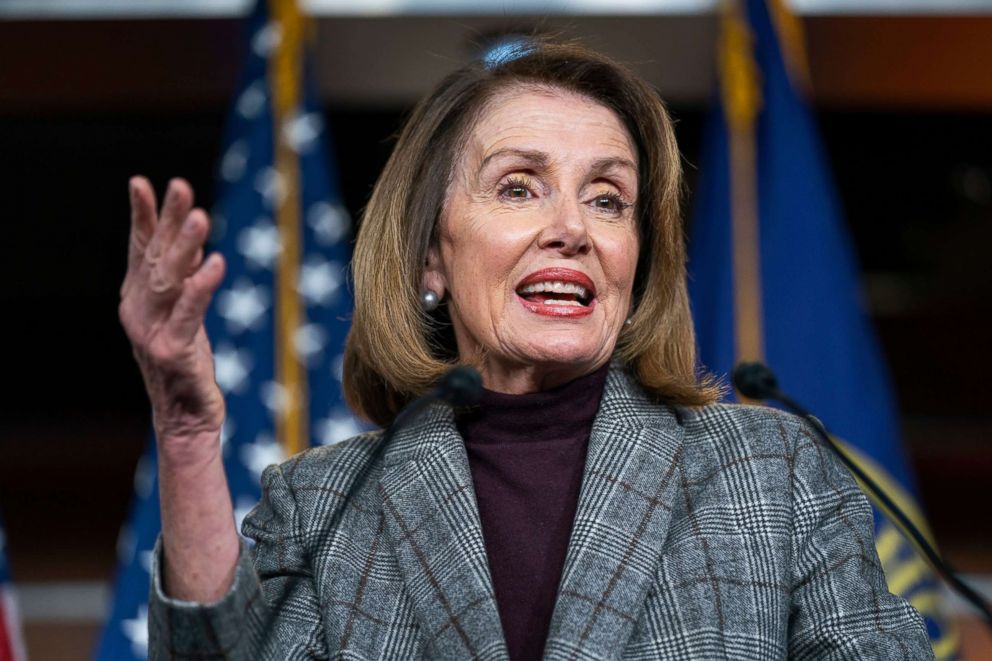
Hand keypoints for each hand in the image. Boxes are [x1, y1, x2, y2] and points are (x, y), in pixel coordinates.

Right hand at [119, 176, 226, 449]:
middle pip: (155, 257)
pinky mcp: (174, 352)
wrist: (185, 418)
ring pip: (169, 280)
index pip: (140, 249)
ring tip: (200, 216)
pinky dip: (201, 287)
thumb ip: (182, 279)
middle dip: (167, 219)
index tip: (142, 182)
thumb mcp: (182, 313)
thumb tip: (190, 240)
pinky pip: (189, 313)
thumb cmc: (186, 361)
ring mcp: (153, 332)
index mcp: (138, 299)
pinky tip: (215, 263)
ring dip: (185, 247)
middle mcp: (139, 311)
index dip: (142, 216)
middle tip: (180, 186)